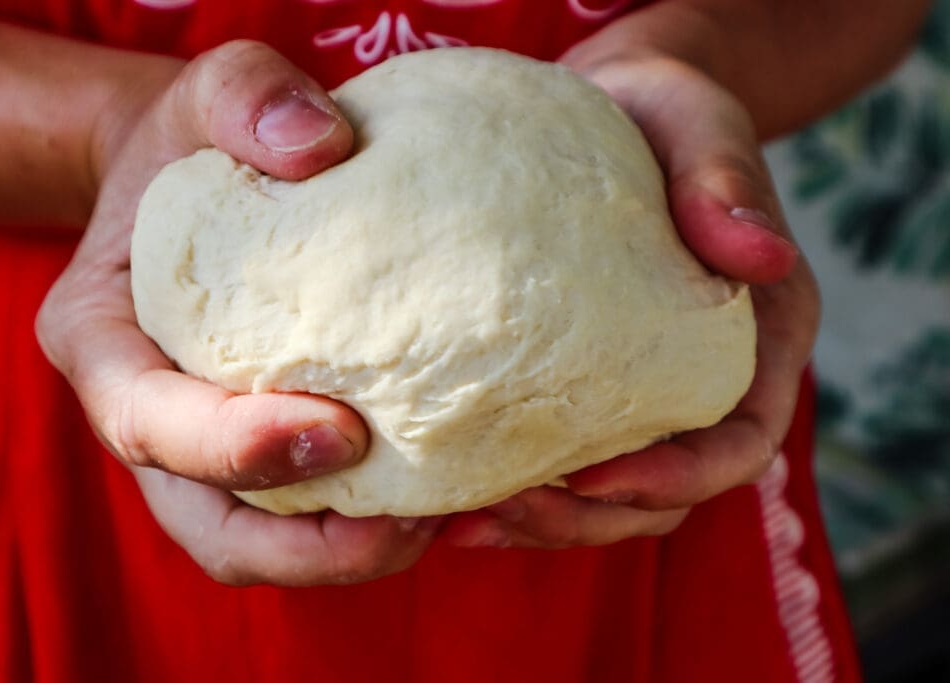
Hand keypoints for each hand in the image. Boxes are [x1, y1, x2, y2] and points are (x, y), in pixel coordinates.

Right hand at [36, 41, 440, 584]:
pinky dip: (369, 524)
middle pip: (209, 524)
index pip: (148, 424)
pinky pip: (308, 516)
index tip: (343, 428)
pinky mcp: (263, 450)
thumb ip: (247, 96)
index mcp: (102, 341)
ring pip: (263, 543)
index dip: (234, 449)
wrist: (206, 177)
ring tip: (446, 519)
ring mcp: (204, 446)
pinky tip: (446, 490)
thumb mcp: (210, 87)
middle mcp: (147, 414)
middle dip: (306, 546)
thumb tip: (322, 147)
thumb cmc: (200, 140)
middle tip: (413, 523)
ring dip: (350, 553)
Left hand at [443, 55, 818, 548]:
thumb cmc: (664, 112)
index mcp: (760, 338)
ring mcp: (640, 390)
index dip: (678, 477)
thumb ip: (726, 181)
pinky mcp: (580, 383)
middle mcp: (705, 380)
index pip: (739, 442)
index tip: (597, 479)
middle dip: (591, 518)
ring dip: (542, 520)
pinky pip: (555, 456)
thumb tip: (761, 257)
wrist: (617, 109)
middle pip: (668, 491)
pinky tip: (444, 494)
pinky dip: (507, 485)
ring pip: (608, 494)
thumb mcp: (698, 124)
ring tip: (462, 523)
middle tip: (507, 512)